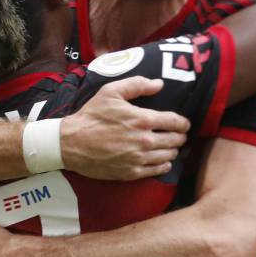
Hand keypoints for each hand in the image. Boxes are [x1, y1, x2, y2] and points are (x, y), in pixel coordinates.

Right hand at [60, 77, 189, 179]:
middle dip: (180, 137)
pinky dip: (164, 165)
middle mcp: (144, 140)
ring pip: (169, 156)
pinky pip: (158, 170)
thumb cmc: (91, 116)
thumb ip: (137, 85)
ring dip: (173, 150)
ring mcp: (139, 158)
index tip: (184, 124)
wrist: (71, 143)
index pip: (175, 122)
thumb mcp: (111, 92)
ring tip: (170, 147)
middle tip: (178, 135)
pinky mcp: (132, 172)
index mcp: (142, 119)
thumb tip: (159, 84)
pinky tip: (163, 161)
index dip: (183, 123)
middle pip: (175, 140)